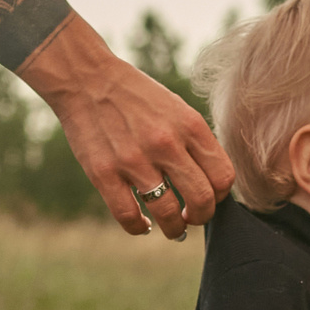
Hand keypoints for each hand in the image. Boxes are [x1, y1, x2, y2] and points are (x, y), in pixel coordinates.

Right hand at [22, 21, 234, 240]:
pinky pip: (129, 217)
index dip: (220, 195)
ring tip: (172, 228)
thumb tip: (210, 181)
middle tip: (192, 217)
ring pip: (168, 214)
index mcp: (189, 125)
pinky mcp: (104, 174)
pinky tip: (142, 225)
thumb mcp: (176, 108)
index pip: (223, 176)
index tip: (209, 197)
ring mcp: (134, 161)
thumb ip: (194, 140)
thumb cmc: (136, 96)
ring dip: (175, 229)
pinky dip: (139, 228)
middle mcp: (165, 144)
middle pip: (202, 199)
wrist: (86, 79)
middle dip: (201, 217)